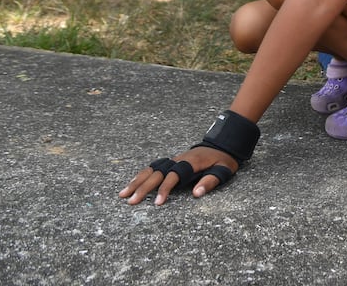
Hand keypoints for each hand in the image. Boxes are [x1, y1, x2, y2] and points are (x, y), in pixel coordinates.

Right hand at [118, 145, 236, 205]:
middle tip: (131, 202)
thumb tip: (196, 194)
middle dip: (143, 188)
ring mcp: (174, 159)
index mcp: (191, 162)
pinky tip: (132, 184)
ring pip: (151, 169)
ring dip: (137, 181)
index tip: (157, 203)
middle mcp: (179, 159)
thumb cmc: (223, 159)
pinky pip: (153, 168)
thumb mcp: (223, 170)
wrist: (222, 144)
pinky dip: (141, 175)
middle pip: (157, 173)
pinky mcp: (171, 162)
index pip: (174, 176)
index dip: (165, 189)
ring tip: (123, 194)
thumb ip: (210, 181)